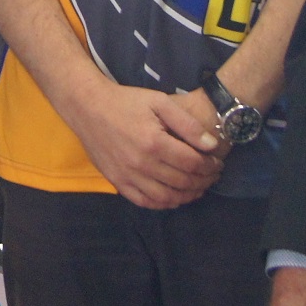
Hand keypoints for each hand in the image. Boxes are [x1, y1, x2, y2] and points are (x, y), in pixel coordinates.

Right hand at [61, 81, 222, 208]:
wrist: (87, 107)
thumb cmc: (126, 101)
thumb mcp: (159, 102)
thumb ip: (187, 124)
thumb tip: (211, 145)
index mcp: (154, 142)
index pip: (192, 163)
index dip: (209, 166)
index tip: (217, 163)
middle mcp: (142, 164)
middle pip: (182, 182)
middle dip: (203, 181)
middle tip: (212, 176)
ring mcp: (128, 176)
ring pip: (166, 197)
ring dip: (187, 196)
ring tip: (198, 189)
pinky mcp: (117, 181)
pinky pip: (144, 202)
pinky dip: (163, 204)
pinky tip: (173, 198)